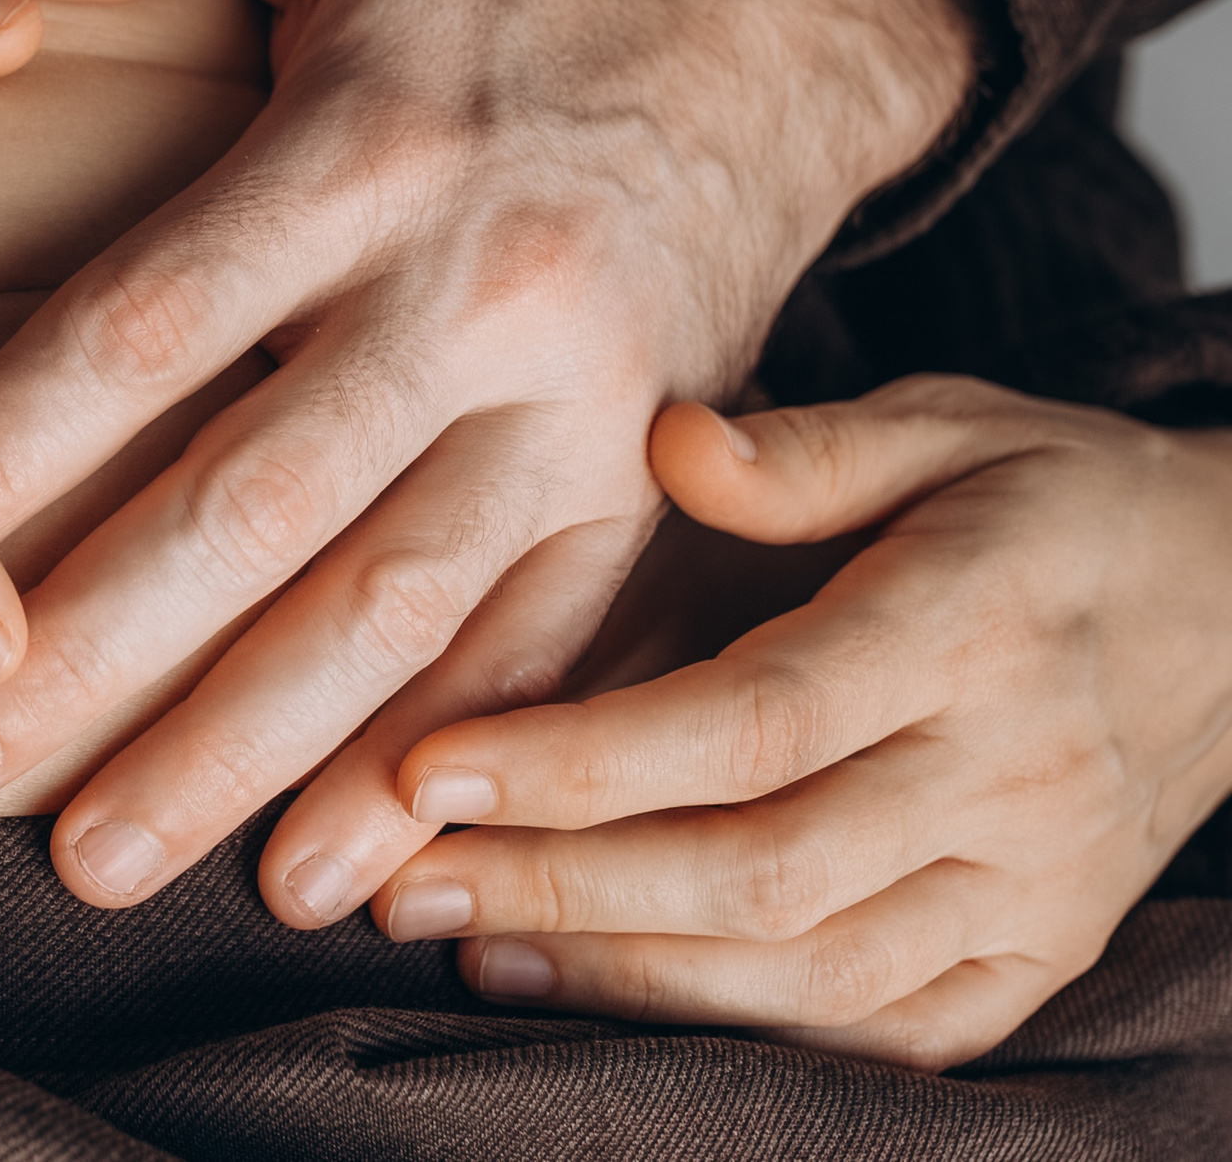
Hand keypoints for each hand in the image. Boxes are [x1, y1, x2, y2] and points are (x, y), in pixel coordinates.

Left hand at [0, 0, 977, 909]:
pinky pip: (537, 648)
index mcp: (371, 145)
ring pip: (388, 608)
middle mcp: (476, 291)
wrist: (767, 36)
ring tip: (94, 863)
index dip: (13, 444)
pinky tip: (332, 872)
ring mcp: (571, 407)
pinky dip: (436, 766)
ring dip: (237, 751)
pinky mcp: (635, 485)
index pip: (153, 318)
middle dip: (88, 650)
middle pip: (253, 500)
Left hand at [374, 379, 1231, 1069]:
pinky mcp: (1035, 958)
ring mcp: (1033, 887)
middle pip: (758, 868)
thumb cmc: (1053, 502)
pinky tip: (595, 992)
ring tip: (461, 940)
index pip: (753, 720)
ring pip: (806, 969)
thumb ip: (808, 447)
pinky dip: (728, 1026)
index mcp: (973, 626)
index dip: (584, 762)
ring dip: (617, 970)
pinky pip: (877, 1030)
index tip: (430, 768)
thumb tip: (670, 444)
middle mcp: (1010, 774)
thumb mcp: (953, 422)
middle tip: (400, 879)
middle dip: (558, 886)